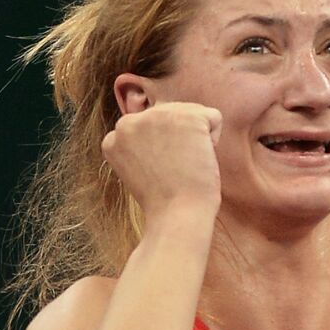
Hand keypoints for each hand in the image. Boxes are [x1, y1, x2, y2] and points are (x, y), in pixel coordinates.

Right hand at [101, 102, 222, 223]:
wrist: (178, 215)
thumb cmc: (167, 201)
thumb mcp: (141, 169)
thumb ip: (144, 144)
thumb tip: (165, 128)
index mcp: (115, 136)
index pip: (152, 126)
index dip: (164, 150)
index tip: (161, 173)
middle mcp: (129, 121)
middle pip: (171, 115)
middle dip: (181, 141)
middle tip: (175, 171)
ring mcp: (155, 116)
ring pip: (191, 113)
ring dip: (196, 140)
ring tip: (185, 165)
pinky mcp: (185, 116)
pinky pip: (213, 117)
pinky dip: (214, 139)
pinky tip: (199, 159)